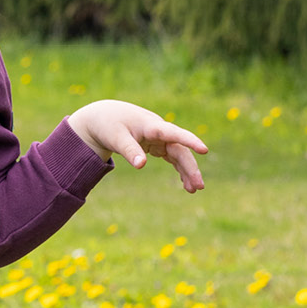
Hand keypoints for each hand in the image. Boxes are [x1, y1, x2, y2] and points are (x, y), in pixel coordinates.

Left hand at [68, 99, 207, 192]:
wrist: (101, 117)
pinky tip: (184, 183)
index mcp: (151, 125)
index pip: (173, 133)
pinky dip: (178, 168)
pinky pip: (171, 157)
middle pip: (179, 149)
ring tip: (193, 190)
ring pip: (178, 154)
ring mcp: (159, 137)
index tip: (204, 149)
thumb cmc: (108, 125)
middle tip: (199, 186)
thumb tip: (141, 166)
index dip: (189, 140)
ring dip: (186, 171)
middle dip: (190, 167)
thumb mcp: (116, 138)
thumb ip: (129, 150)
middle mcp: (159, 130)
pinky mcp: (155, 144)